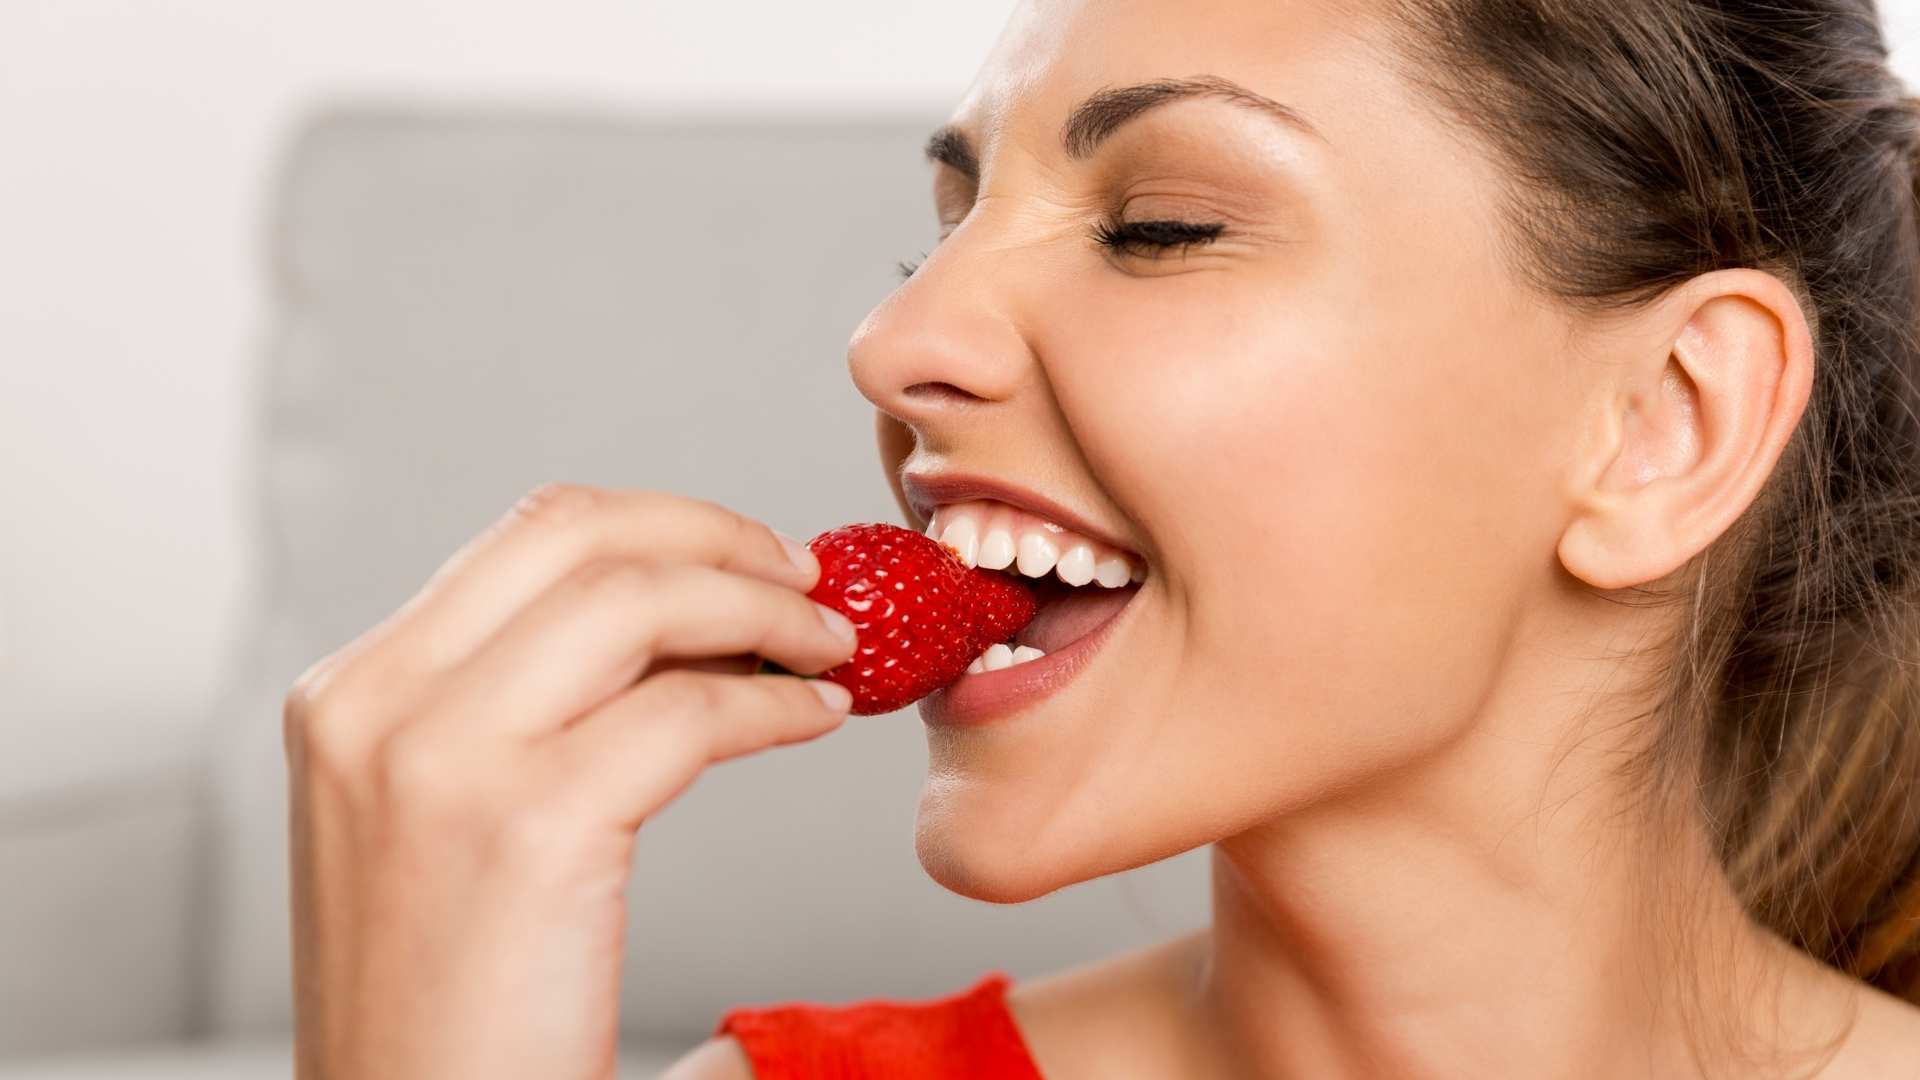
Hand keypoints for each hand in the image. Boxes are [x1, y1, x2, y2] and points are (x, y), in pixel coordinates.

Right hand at [283, 484, 857, 1078]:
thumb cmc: (455, 1007)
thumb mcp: (451, 824)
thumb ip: (536, 709)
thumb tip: (692, 621)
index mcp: (350, 697)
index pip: (528, 538)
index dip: (662, 526)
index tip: (744, 555)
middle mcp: (377, 708)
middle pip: (581, 535)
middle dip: (719, 537)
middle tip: (807, 578)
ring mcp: (441, 761)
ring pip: (639, 601)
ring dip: (764, 607)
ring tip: (832, 643)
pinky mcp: (529, 829)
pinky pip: (691, 713)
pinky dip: (777, 702)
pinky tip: (817, 716)